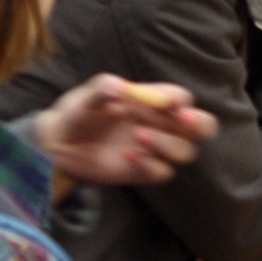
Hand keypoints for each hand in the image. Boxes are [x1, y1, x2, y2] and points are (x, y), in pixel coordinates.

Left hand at [31, 75, 215, 190]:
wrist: (60, 145)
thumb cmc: (79, 112)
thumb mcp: (87, 96)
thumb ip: (103, 88)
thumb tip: (121, 88)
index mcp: (152, 102)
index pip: (182, 99)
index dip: (182, 100)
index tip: (170, 103)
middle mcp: (161, 125)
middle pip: (201, 127)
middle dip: (199, 124)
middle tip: (183, 121)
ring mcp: (154, 149)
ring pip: (185, 151)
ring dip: (169, 144)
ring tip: (139, 136)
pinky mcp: (143, 171)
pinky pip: (163, 172)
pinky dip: (150, 164)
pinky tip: (128, 155)